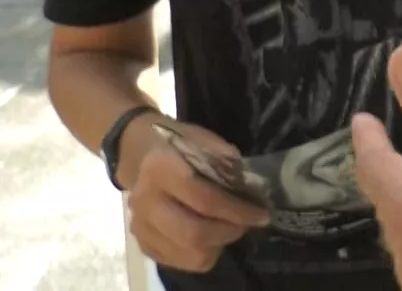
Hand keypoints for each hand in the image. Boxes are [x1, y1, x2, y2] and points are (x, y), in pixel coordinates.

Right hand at [120, 116, 271, 273]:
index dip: (237, 210)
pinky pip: (178, 262)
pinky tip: (213, 236)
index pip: (204, 200)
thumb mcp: (204, 140)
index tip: (261, 213)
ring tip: (231, 228)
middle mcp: (146, 201)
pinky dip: (203, 253)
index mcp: (161, 169)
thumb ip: (226, 162)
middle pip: (194, 233)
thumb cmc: (179, 146)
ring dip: (218, 244)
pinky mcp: (142, 243)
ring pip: (188, 253)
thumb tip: (251, 187)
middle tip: (248, 223)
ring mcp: (140, 226)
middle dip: (229, 232)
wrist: (141, 157)